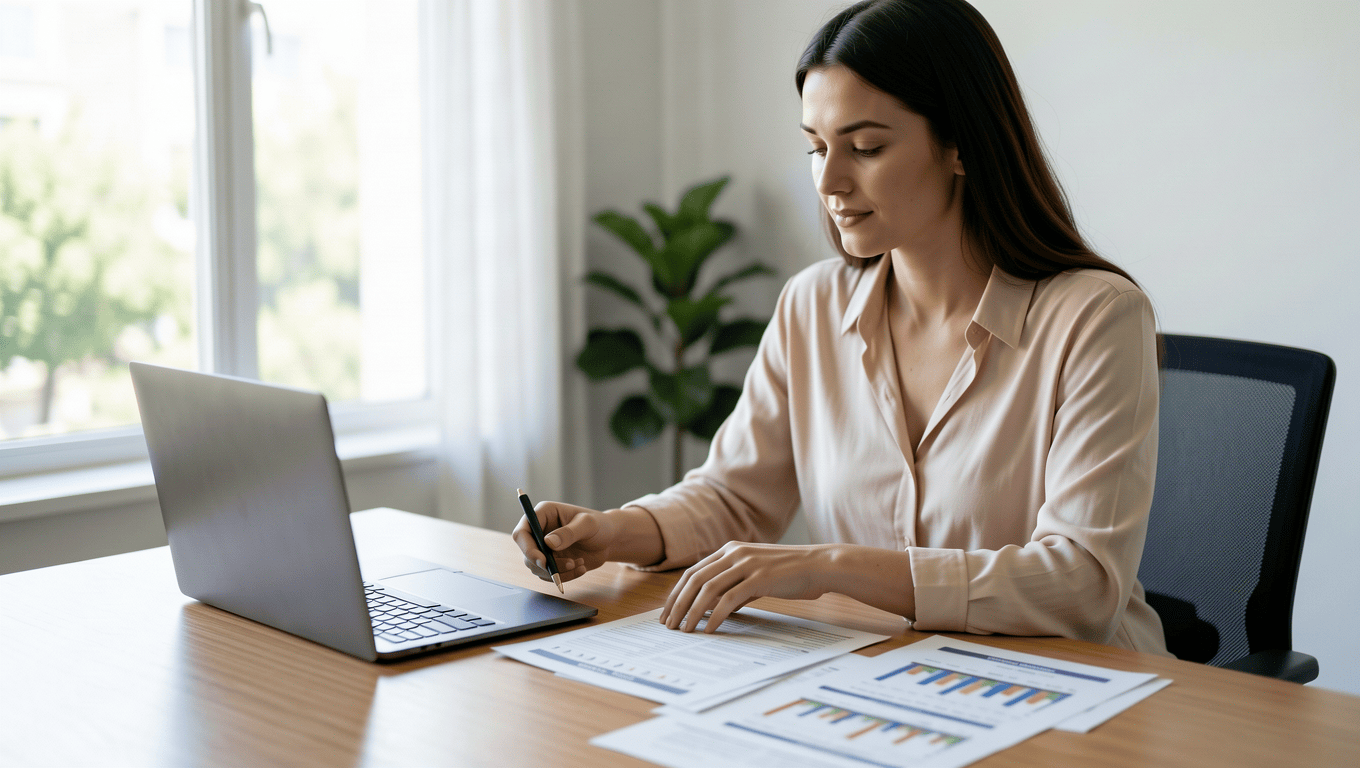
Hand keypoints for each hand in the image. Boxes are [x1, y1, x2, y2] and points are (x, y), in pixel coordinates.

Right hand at [511, 501, 612, 583]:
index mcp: (543, 514)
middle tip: (568, 564)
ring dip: (558, 571)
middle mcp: (539, 531)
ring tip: (580, 563)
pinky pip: (549, 576)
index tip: (542, 561)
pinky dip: (565, 576)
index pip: (522, 532)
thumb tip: (548, 543)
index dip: (527, 548)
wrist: (609, 540)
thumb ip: (569, 532)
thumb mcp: (587, 525)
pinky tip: (581, 567)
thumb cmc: (599, 525)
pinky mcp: (551, 562)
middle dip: (545, 564)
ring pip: (537, 568)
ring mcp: (544, 548)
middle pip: (527, 553)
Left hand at [660, 542, 835, 632]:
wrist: (819, 566)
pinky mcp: (759, 578)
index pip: (693, 572)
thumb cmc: (790, 573)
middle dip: (678, 604)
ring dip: (692, 612)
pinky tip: (710, 629)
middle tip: (669, 625)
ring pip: (707, 589)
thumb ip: (736, 586)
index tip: (669, 612)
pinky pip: (729, 599)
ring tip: (685, 630)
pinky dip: (716, 616)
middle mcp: (734, 553)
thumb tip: (719, 608)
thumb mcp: (757, 574)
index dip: (676, 593)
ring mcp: (746, 564)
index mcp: (730, 550)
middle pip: (694, 580)